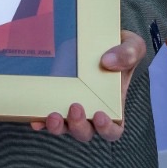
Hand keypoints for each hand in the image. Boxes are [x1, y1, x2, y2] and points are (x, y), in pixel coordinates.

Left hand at [29, 30, 144, 142]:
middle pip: (84, 132)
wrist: (98, 35)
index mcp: (113, 105)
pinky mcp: (54, 98)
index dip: (106, 129)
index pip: (112, 130)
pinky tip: (33, 117)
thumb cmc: (119, 47)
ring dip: (57, 127)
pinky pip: (45, 116)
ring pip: (64, 128)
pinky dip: (39, 120)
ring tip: (52, 116)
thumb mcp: (133, 45)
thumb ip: (128, 54)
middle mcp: (91, 111)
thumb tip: (108, 62)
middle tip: (75, 107)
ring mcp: (70, 106)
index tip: (99, 116)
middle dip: (78, 126)